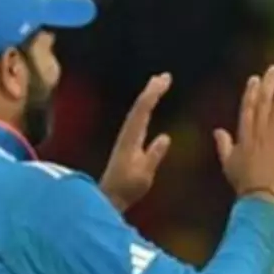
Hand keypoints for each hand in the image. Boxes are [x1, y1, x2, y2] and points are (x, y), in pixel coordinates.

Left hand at [99, 73, 172, 211]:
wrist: (109, 198)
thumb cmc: (126, 189)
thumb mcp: (143, 175)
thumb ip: (153, 156)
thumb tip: (165, 137)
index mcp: (131, 139)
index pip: (142, 111)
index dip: (153, 94)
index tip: (165, 80)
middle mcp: (127, 135)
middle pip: (139, 107)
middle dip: (151, 90)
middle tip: (164, 76)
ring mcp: (126, 138)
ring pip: (138, 112)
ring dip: (148, 97)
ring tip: (158, 84)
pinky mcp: (128, 143)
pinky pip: (138, 119)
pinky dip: (146, 108)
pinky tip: (150, 107)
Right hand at [213, 65, 273, 203]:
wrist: (259, 197)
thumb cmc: (243, 183)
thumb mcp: (228, 163)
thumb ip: (223, 144)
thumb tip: (217, 130)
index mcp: (244, 135)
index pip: (247, 108)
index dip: (252, 92)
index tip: (255, 78)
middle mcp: (259, 133)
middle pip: (264, 104)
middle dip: (269, 85)